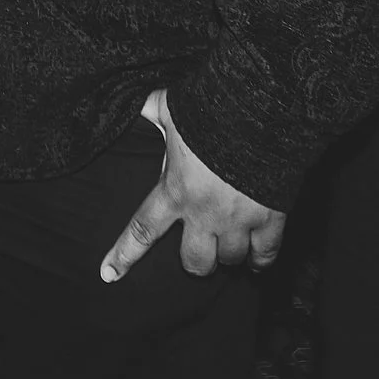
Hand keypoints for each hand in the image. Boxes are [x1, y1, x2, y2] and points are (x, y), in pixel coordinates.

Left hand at [100, 90, 285, 281]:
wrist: (260, 111)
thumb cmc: (212, 109)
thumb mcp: (172, 107)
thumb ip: (152, 111)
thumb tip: (138, 105)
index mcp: (175, 190)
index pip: (142, 230)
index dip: (124, 254)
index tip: (108, 274)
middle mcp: (204, 213)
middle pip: (194, 261)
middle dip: (196, 261)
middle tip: (200, 249)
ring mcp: (238, 220)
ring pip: (230, 260)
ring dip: (228, 256)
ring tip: (229, 247)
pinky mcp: (270, 218)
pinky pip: (266, 254)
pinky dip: (261, 260)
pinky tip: (256, 260)